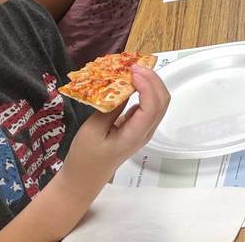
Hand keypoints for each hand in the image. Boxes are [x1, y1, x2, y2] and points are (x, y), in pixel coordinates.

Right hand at [60, 66, 169, 187]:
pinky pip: (149, 105)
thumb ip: (109, 108)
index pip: (152, 107)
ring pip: (158, 103)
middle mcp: (145, 132)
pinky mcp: (138, 127)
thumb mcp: (92, 131)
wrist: (83, 179)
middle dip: (153, 80)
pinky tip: (131, 82)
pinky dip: (145, 90)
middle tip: (135, 65)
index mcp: (135, 135)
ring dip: (150, 83)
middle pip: (161, 102)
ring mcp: (144, 130)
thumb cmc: (85, 157)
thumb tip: (122, 87)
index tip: (133, 71)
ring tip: (134, 70)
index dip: (147, 85)